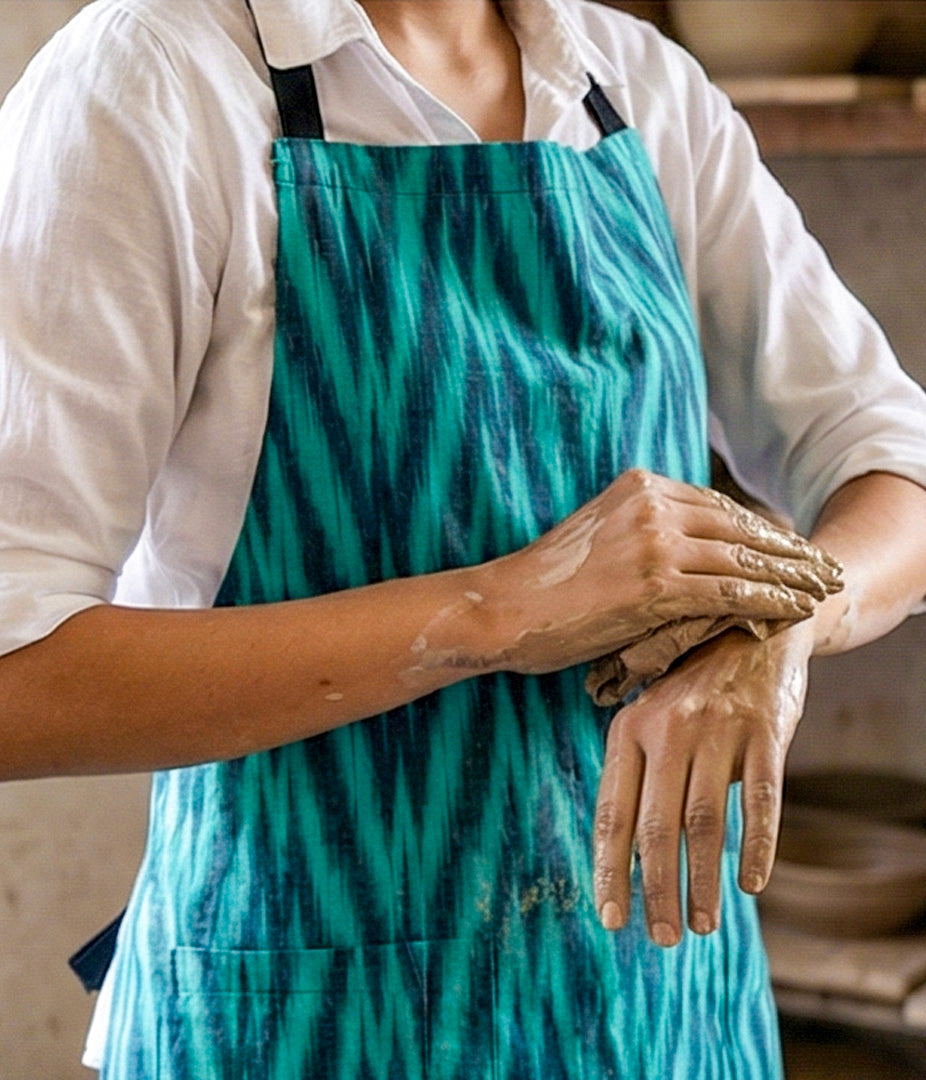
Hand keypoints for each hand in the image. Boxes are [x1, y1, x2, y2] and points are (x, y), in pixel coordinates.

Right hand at [484, 468, 839, 675]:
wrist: (505, 606)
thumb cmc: (545, 583)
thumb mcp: (598, 536)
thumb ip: (642, 531)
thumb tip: (685, 550)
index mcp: (638, 485)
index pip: (718, 505)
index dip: (760, 528)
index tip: (790, 545)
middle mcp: (651, 504)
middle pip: (739, 526)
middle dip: (787, 549)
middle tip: (824, 565)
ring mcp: (655, 542)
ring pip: (743, 559)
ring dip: (790, 576)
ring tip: (822, 589)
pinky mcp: (656, 584)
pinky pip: (729, 592)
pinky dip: (768, 601)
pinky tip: (793, 610)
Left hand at [592, 622, 813, 945]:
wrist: (751, 624)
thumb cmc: (692, 687)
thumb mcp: (650, 715)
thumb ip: (635, 771)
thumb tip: (622, 855)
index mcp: (628, 728)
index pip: (613, 813)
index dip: (611, 871)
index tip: (612, 918)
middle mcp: (667, 729)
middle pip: (657, 827)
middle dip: (656, 890)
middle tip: (662, 938)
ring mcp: (717, 729)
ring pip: (704, 823)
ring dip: (701, 882)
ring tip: (701, 925)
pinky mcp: (765, 731)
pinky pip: (761, 800)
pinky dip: (757, 846)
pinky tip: (751, 885)